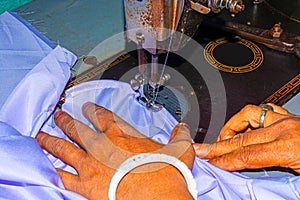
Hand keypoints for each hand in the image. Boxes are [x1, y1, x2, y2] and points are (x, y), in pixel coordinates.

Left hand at [36, 102, 194, 199]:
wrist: (158, 199)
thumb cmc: (165, 175)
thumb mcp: (179, 150)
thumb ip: (179, 135)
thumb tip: (182, 128)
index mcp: (122, 135)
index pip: (103, 116)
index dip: (94, 110)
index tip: (87, 107)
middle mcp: (103, 146)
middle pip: (79, 129)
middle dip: (67, 121)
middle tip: (59, 116)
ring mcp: (92, 165)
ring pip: (65, 148)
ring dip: (52, 141)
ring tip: (42, 136)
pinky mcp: (86, 185)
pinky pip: (64, 177)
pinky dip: (54, 171)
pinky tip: (46, 168)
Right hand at [193, 106, 299, 172]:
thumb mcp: (299, 181)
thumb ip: (271, 178)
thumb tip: (248, 180)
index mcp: (288, 146)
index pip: (245, 154)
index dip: (223, 160)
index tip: (210, 163)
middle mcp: (285, 129)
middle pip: (240, 137)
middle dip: (217, 145)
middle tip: (201, 149)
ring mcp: (287, 120)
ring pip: (248, 114)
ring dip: (231, 126)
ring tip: (222, 138)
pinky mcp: (291, 117)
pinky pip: (264, 110)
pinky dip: (249, 118)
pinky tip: (244, 125)